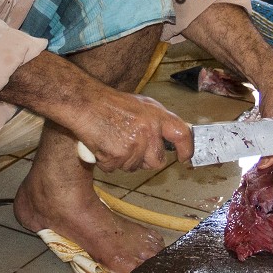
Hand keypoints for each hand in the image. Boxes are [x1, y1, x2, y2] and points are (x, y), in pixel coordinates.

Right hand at [75, 89, 191, 171]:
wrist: (86, 103)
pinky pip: (115, 169)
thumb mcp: (142, 105)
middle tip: (130, 147)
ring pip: (133, 167)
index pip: (182, 134)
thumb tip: (175, 135)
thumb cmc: (111, 104)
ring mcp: (133, 144)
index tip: (184, 158)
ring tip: (113, 140)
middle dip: (145, 161)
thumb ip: (158, 120)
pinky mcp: (117, 155)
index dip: (186, 149)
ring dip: (122, 160)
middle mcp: (148, 130)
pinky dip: (107, 162)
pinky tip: (102, 146)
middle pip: (156, 161)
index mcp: (157, 116)